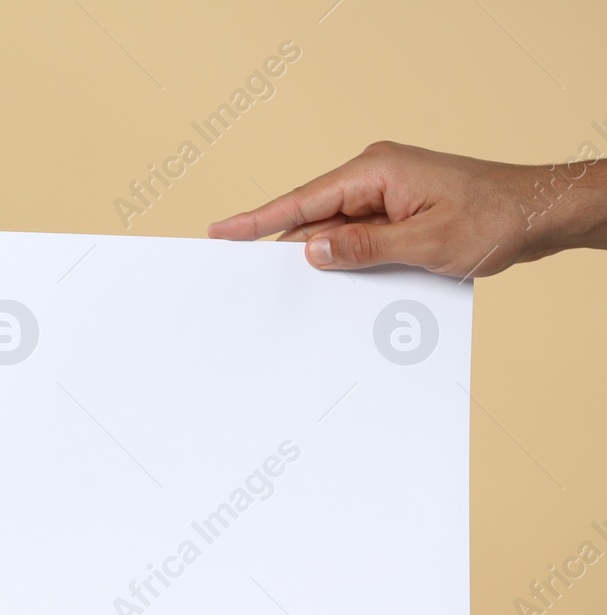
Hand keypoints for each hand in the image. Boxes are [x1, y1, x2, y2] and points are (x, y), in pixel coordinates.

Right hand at [207, 141, 606, 276]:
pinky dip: (350, 259)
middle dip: (286, 249)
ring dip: (326, 260)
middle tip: (248, 279)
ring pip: (337, 231)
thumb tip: (310, 250)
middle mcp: (377, 176)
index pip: (302, 199)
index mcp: (376, 171)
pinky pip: (360, 236)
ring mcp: (388, 193)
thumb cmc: (496, 219)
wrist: (544, 212)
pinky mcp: (399, 210)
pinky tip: (344, 284)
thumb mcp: (426, 243)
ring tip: (299, 293)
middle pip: (313, 217)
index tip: (220, 232)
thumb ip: (363, 248)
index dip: (257, 220)